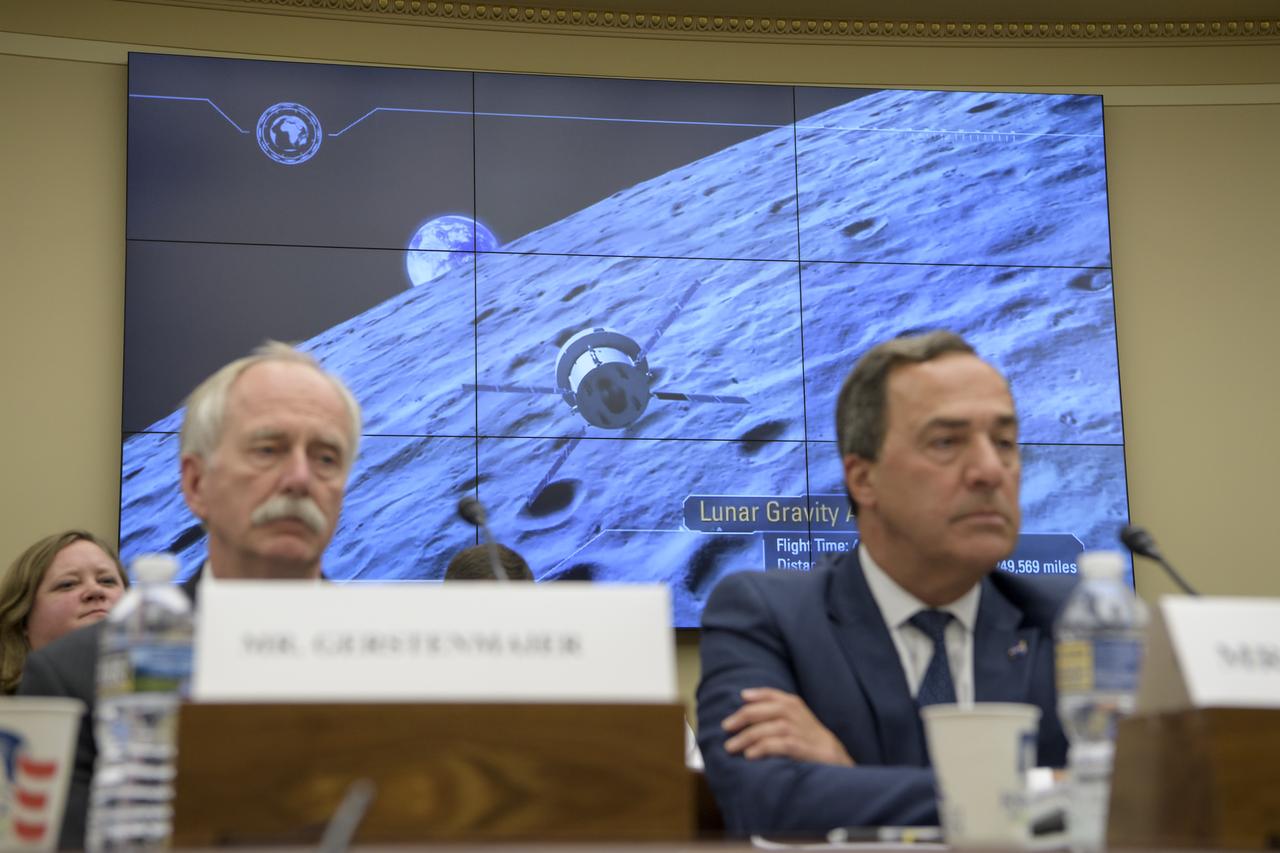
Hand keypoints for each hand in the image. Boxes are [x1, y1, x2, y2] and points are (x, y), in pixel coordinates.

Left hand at [721, 687, 853, 765]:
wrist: (837, 760)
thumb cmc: (809, 739)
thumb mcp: (795, 719)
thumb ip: (774, 710)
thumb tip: (744, 701)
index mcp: (794, 704)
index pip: (771, 694)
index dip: (754, 695)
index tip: (740, 698)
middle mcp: (796, 714)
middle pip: (763, 710)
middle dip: (741, 718)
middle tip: (726, 727)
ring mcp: (800, 731)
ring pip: (767, 729)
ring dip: (746, 737)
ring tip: (731, 747)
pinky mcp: (803, 749)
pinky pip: (779, 745)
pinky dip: (762, 749)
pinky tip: (750, 755)